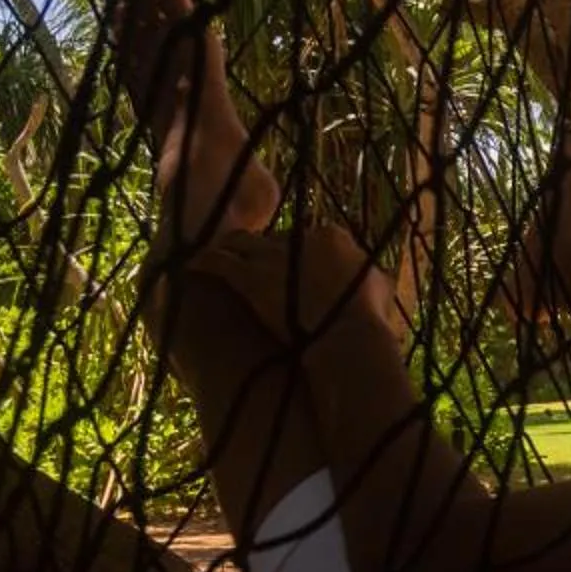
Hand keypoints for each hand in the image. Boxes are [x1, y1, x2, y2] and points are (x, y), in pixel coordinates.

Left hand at [195, 225, 394, 344]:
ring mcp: (272, 257)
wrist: (346, 336)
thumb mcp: (379, 288)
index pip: (307, 235)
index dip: (296, 250)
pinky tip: (191, 265)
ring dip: (231, 248)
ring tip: (218, 252)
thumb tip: (372, 278)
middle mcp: (300, 237)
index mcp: (333, 236)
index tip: (291, 265)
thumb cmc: (368, 318)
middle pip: (273, 238)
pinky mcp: (249, 277)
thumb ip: (368, 275)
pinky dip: (204, 262)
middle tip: (255, 263)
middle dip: (264, 250)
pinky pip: (218, 262)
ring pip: (241, 243)